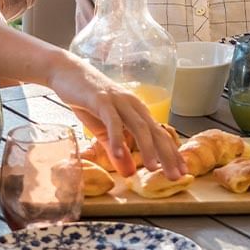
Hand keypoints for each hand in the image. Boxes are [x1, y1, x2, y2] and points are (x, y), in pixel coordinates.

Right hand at [47, 55, 184, 177]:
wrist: (66, 72)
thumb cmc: (88, 101)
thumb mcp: (103, 131)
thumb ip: (117, 151)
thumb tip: (130, 174)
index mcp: (137, 112)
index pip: (160, 135)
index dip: (172, 154)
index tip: (182, 172)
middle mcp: (133, 106)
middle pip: (155, 133)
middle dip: (167, 156)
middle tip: (176, 177)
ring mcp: (119, 102)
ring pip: (139, 127)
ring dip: (147, 149)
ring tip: (153, 169)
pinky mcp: (101, 100)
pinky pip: (112, 121)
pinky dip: (116, 139)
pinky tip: (118, 155)